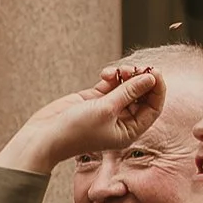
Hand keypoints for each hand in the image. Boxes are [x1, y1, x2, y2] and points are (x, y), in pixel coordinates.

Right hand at [0, 61, 165, 175]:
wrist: (45, 135)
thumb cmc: (75, 130)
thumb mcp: (106, 109)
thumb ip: (129, 92)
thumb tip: (150, 78)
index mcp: (130, 130)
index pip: (153, 107)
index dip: (157, 89)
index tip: (154, 72)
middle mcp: (122, 120)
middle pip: (142, 95)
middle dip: (140, 79)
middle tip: (134, 67)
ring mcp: (109, 109)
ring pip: (127, 87)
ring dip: (125, 75)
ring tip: (116, 71)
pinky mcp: (95, 99)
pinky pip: (111, 84)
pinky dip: (111, 76)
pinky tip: (104, 74)